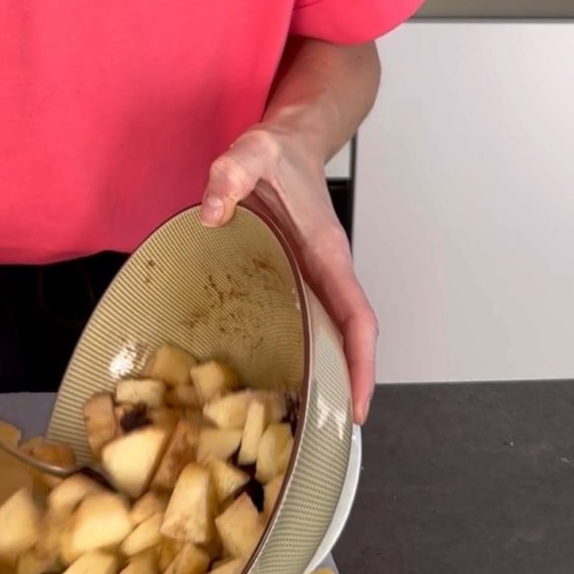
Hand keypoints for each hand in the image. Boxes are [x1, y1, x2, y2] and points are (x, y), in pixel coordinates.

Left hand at [201, 122, 376, 424]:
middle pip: (350, 338)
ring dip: (330, 373)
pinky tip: (284, 372)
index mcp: (327, 252)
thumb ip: (230, 176)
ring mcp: (318, 275)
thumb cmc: (277, 152)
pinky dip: (309, 350)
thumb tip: (212, 213)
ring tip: (306, 419)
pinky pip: (313, 320)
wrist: (293, 140)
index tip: (357, 407)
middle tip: (328, 433)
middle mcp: (329, 271)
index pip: (356, 318)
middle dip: (348, 385)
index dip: (361, 365)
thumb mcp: (250, 152)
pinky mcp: (302, 275)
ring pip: (334, 334)